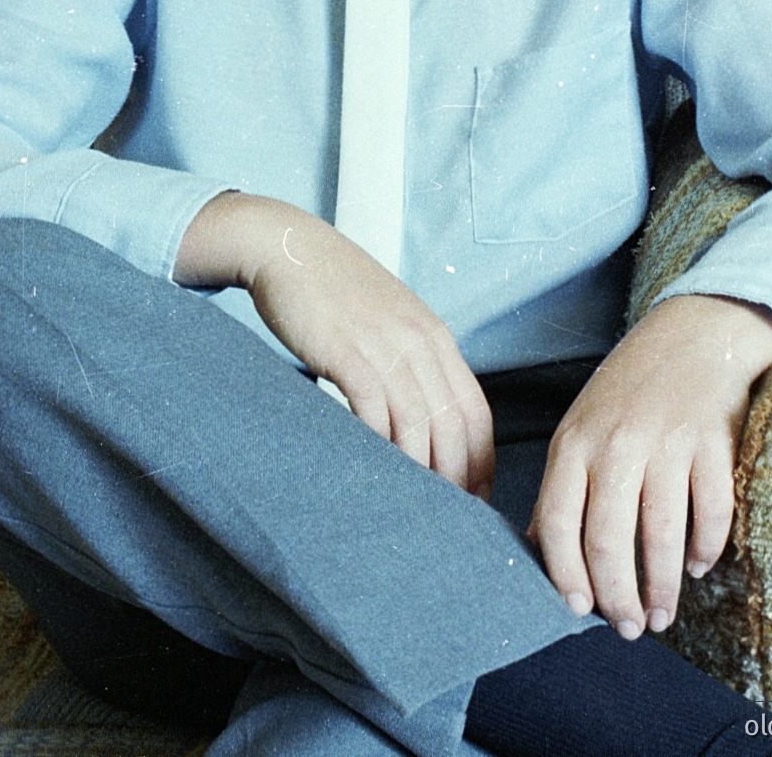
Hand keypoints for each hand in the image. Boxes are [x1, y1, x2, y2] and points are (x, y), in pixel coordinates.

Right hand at [174, 192, 493, 499]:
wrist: (290, 248)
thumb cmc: (335, 291)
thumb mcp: (390, 320)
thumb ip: (412, 360)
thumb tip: (424, 418)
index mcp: (436, 337)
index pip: (476, 411)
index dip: (480, 462)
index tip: (475, 500)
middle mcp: (420, 341)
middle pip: (453, 425)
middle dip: (455, 480)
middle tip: (447, 522)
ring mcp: (385, 346)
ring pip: (418, 424)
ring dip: (419, 473)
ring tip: (412, 509)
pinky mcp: (347, 353)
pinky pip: (373, 411)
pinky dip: (378, 446)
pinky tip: (372, 471)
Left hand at [528, 294, 771, 637]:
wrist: (692, 335)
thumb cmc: (628, 391)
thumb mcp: (580, 427)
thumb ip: (561, 485)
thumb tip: (536, 546)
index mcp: (575, 442)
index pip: (558, 521)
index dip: (565, 573)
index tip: (578, 609)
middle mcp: (616, 444)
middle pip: (609, 540)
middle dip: (618, 597)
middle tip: (628, 629)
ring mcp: (667, 443)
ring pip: (661, 536)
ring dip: (661, 588)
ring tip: (661, 615)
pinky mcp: (713, 443)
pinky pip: (711, 512)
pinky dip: (705, 549)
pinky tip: (697, 567)